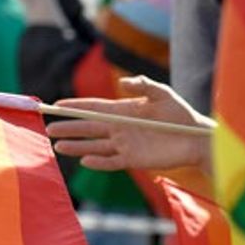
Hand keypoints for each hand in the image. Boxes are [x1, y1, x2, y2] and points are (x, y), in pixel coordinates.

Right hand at [46, 76, 214, 171]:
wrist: (196, 139)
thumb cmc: (181, 115)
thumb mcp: (163, 94)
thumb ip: (143, 85)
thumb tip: (122, 83)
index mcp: (124, 110)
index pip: (94, 108)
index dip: (76, 107)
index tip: (57, 105)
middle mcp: (120, 128)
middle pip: (89, 128)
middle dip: (69, 127)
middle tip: (48, 127)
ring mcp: (125, 145)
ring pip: (95, 146)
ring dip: (77, 146)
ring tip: (58, 146)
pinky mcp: (133, 160)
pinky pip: (110, 162)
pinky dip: (97, 162)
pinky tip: (84, 160)